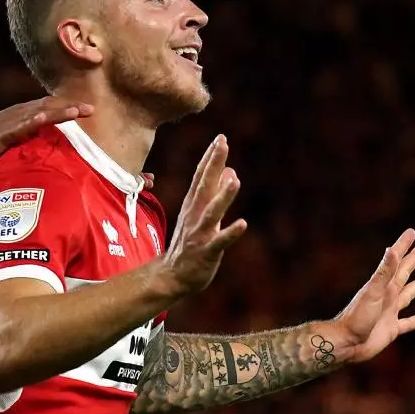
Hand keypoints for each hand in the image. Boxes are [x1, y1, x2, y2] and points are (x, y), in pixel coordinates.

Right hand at [0, 97, 91, 173]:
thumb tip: (43, 155)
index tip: (87, 110)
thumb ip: (25, 146)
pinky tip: (47, 117)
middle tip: (92, 109)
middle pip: (48, 106)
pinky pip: (21, 125)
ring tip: (78, 111)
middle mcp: (15, 114)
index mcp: (18, 117)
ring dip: (59, 111)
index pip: (48, 108)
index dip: (67, 107)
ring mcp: (7, 123)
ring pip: (38, 112)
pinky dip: (35, 120)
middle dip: (70, 106)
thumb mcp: (7, 147)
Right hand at [159, 135, 247, 296]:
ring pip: (212, 212)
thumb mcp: (201, 215)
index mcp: (193, 205)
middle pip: (204, 186)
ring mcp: (199, 233)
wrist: (172, 276)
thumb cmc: (189, 243)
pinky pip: (219, 242)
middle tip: (222, 143)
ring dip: (223, 196)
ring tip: (235, 180)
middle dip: (214, 165)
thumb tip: (230, 171)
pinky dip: (230, 233)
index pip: (202, 176)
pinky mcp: (206, 252)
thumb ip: (214, 193)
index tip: (220, 138)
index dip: (211, 158)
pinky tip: (242, 224)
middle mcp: (194, 215)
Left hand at [331, 229, 414, 364]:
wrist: (346, 343)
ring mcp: (390, 313)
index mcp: (383, 286)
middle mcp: (387, 297)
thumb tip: (392, 250)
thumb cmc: (356, 318)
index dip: (404, 246)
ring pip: (409, 295)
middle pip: (404, 273)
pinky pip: (409, 323)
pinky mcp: (392, 330)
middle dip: (413, 259)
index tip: (412, 232)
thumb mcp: (372, 293)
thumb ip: (383, 273)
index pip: (396, 261)